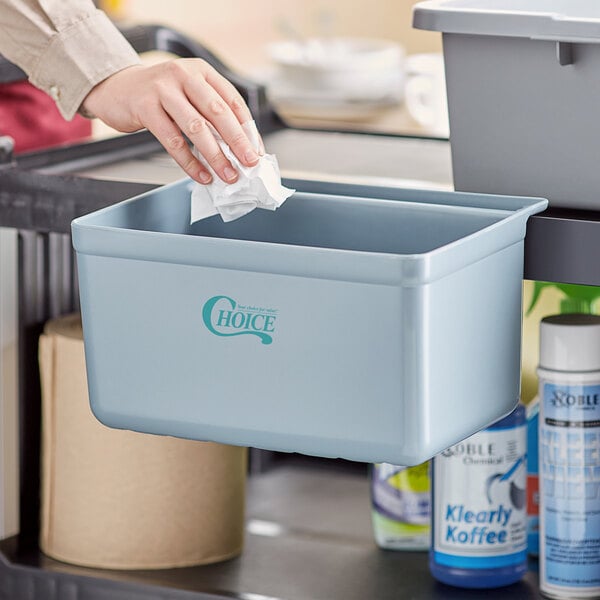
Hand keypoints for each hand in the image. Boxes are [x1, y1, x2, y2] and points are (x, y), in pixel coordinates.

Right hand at [82, 59, 264, 183]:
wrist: (115, 88)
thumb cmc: (158, 95)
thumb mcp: (188, 95)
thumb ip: (211, 114)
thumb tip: (239, 147)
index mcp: (201, 72)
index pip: (232, 100)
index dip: (247, 128)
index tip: (256, 150)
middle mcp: (183, 75)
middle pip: (218, 112)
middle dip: (237, 142)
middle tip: (249, 163)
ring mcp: (163, 90)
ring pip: (197, 128)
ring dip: (216, 156)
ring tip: (228, 174)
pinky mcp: (145, 107)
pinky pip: (173, 141)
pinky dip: (190, 162)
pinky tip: (201, 175)